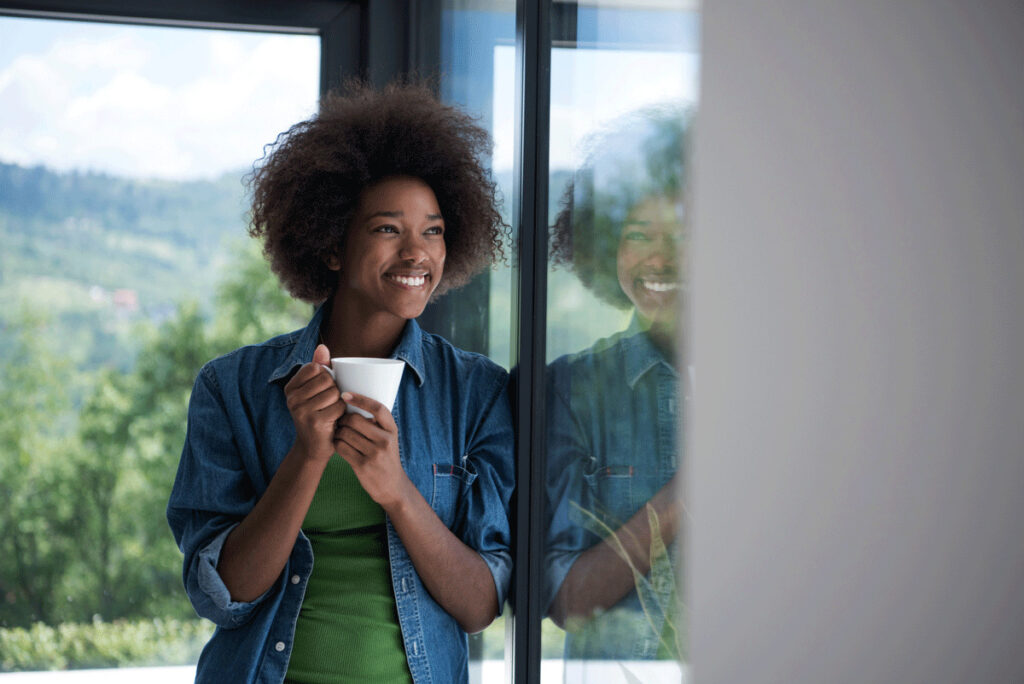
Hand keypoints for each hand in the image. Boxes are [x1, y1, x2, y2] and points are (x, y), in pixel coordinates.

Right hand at [284, 344, 344, 462]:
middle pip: (326, 379)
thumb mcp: (316, 391)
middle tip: (330, 403)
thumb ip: (319, 368)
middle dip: (334, 389)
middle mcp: (291, 398)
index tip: (323, 389)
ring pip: (334, 392)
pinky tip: (334, 420)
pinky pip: (338, 406)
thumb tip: (322, 346)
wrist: (313, 448)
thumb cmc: (318, 415)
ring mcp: (301, 410)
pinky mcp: (313, 421)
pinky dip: (342, 412)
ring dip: (339, 402)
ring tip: (331, 411)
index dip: (326, 375)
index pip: (315, 367)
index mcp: (290, 387)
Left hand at [333, 392, 411, 510]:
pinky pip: (341, 448)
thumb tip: (352, 403)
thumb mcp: (389, 439)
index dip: (360, 399)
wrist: (393, 487)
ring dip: (338, 432)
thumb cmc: (386, 458)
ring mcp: (374, 454)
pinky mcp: (362, 465)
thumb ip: (376, 424)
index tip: (345, 394)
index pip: (378, 408)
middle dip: (343, 419)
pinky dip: (336, 444)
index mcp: (392, 430)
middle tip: (340, 422)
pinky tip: (339, 445)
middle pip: (355, 420)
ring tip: (339, 434)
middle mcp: (385, 440)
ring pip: (345, 433)